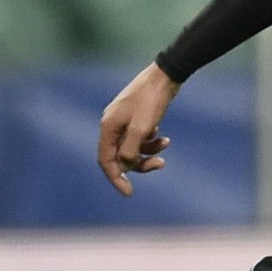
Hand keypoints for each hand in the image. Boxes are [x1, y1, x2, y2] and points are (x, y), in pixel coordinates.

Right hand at [97, 62, 180, 195]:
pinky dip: (152, 142)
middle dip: (140, 163)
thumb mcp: (142, 128)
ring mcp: (124, 122)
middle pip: (121, 156)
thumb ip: (131, 149)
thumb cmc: (151, 101)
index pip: (106, 160)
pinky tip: (164, 137)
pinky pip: (141, 139)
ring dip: (149, 152)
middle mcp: (112, 126)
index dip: (116, 178)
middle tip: (160, 164)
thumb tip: (126, 166)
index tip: (129, 193)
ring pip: (133, 148)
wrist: (165, 77)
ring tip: (165, 143)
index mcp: (108, 127)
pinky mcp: (137, 119)